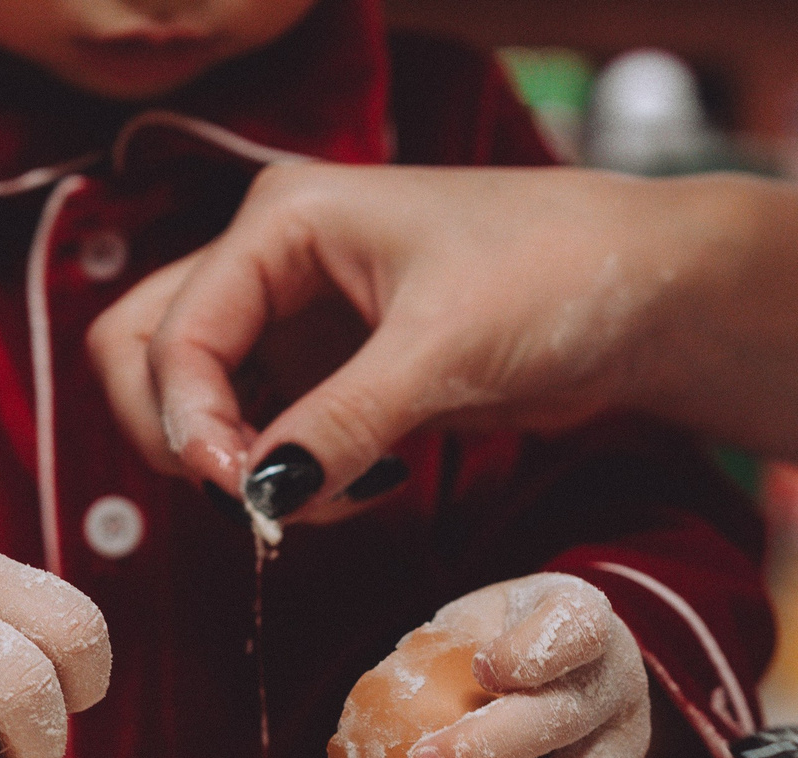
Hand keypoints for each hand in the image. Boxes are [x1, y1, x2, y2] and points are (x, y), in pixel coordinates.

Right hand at [90, 164, 685, 516]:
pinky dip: (288, 475)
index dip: (188, 420)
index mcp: (283, 219)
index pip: (173, 329)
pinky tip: (358, 488)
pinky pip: (266, 435)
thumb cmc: (559, 276)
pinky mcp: (334, 374)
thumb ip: (341, 423)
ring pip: (202, 401)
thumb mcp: (443, 350)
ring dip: (238, 467)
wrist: (651, 295)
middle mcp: (273, 261)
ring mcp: (298, 319)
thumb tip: (258, 496)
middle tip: (252, 500)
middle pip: (146, 351)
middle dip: (181, 436)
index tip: (244, 493)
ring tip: (324, 498)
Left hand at [415, 574, 647, 757]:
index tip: (485, 669)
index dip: (535, 651)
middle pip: (565, 717)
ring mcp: (624, 749)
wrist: (558, 675)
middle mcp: (619, 685)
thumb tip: (357, 730)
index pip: (572, 629)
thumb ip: (434, 656)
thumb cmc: (493, 644)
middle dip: (496, 748)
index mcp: (586, 622)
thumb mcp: (469, 625)